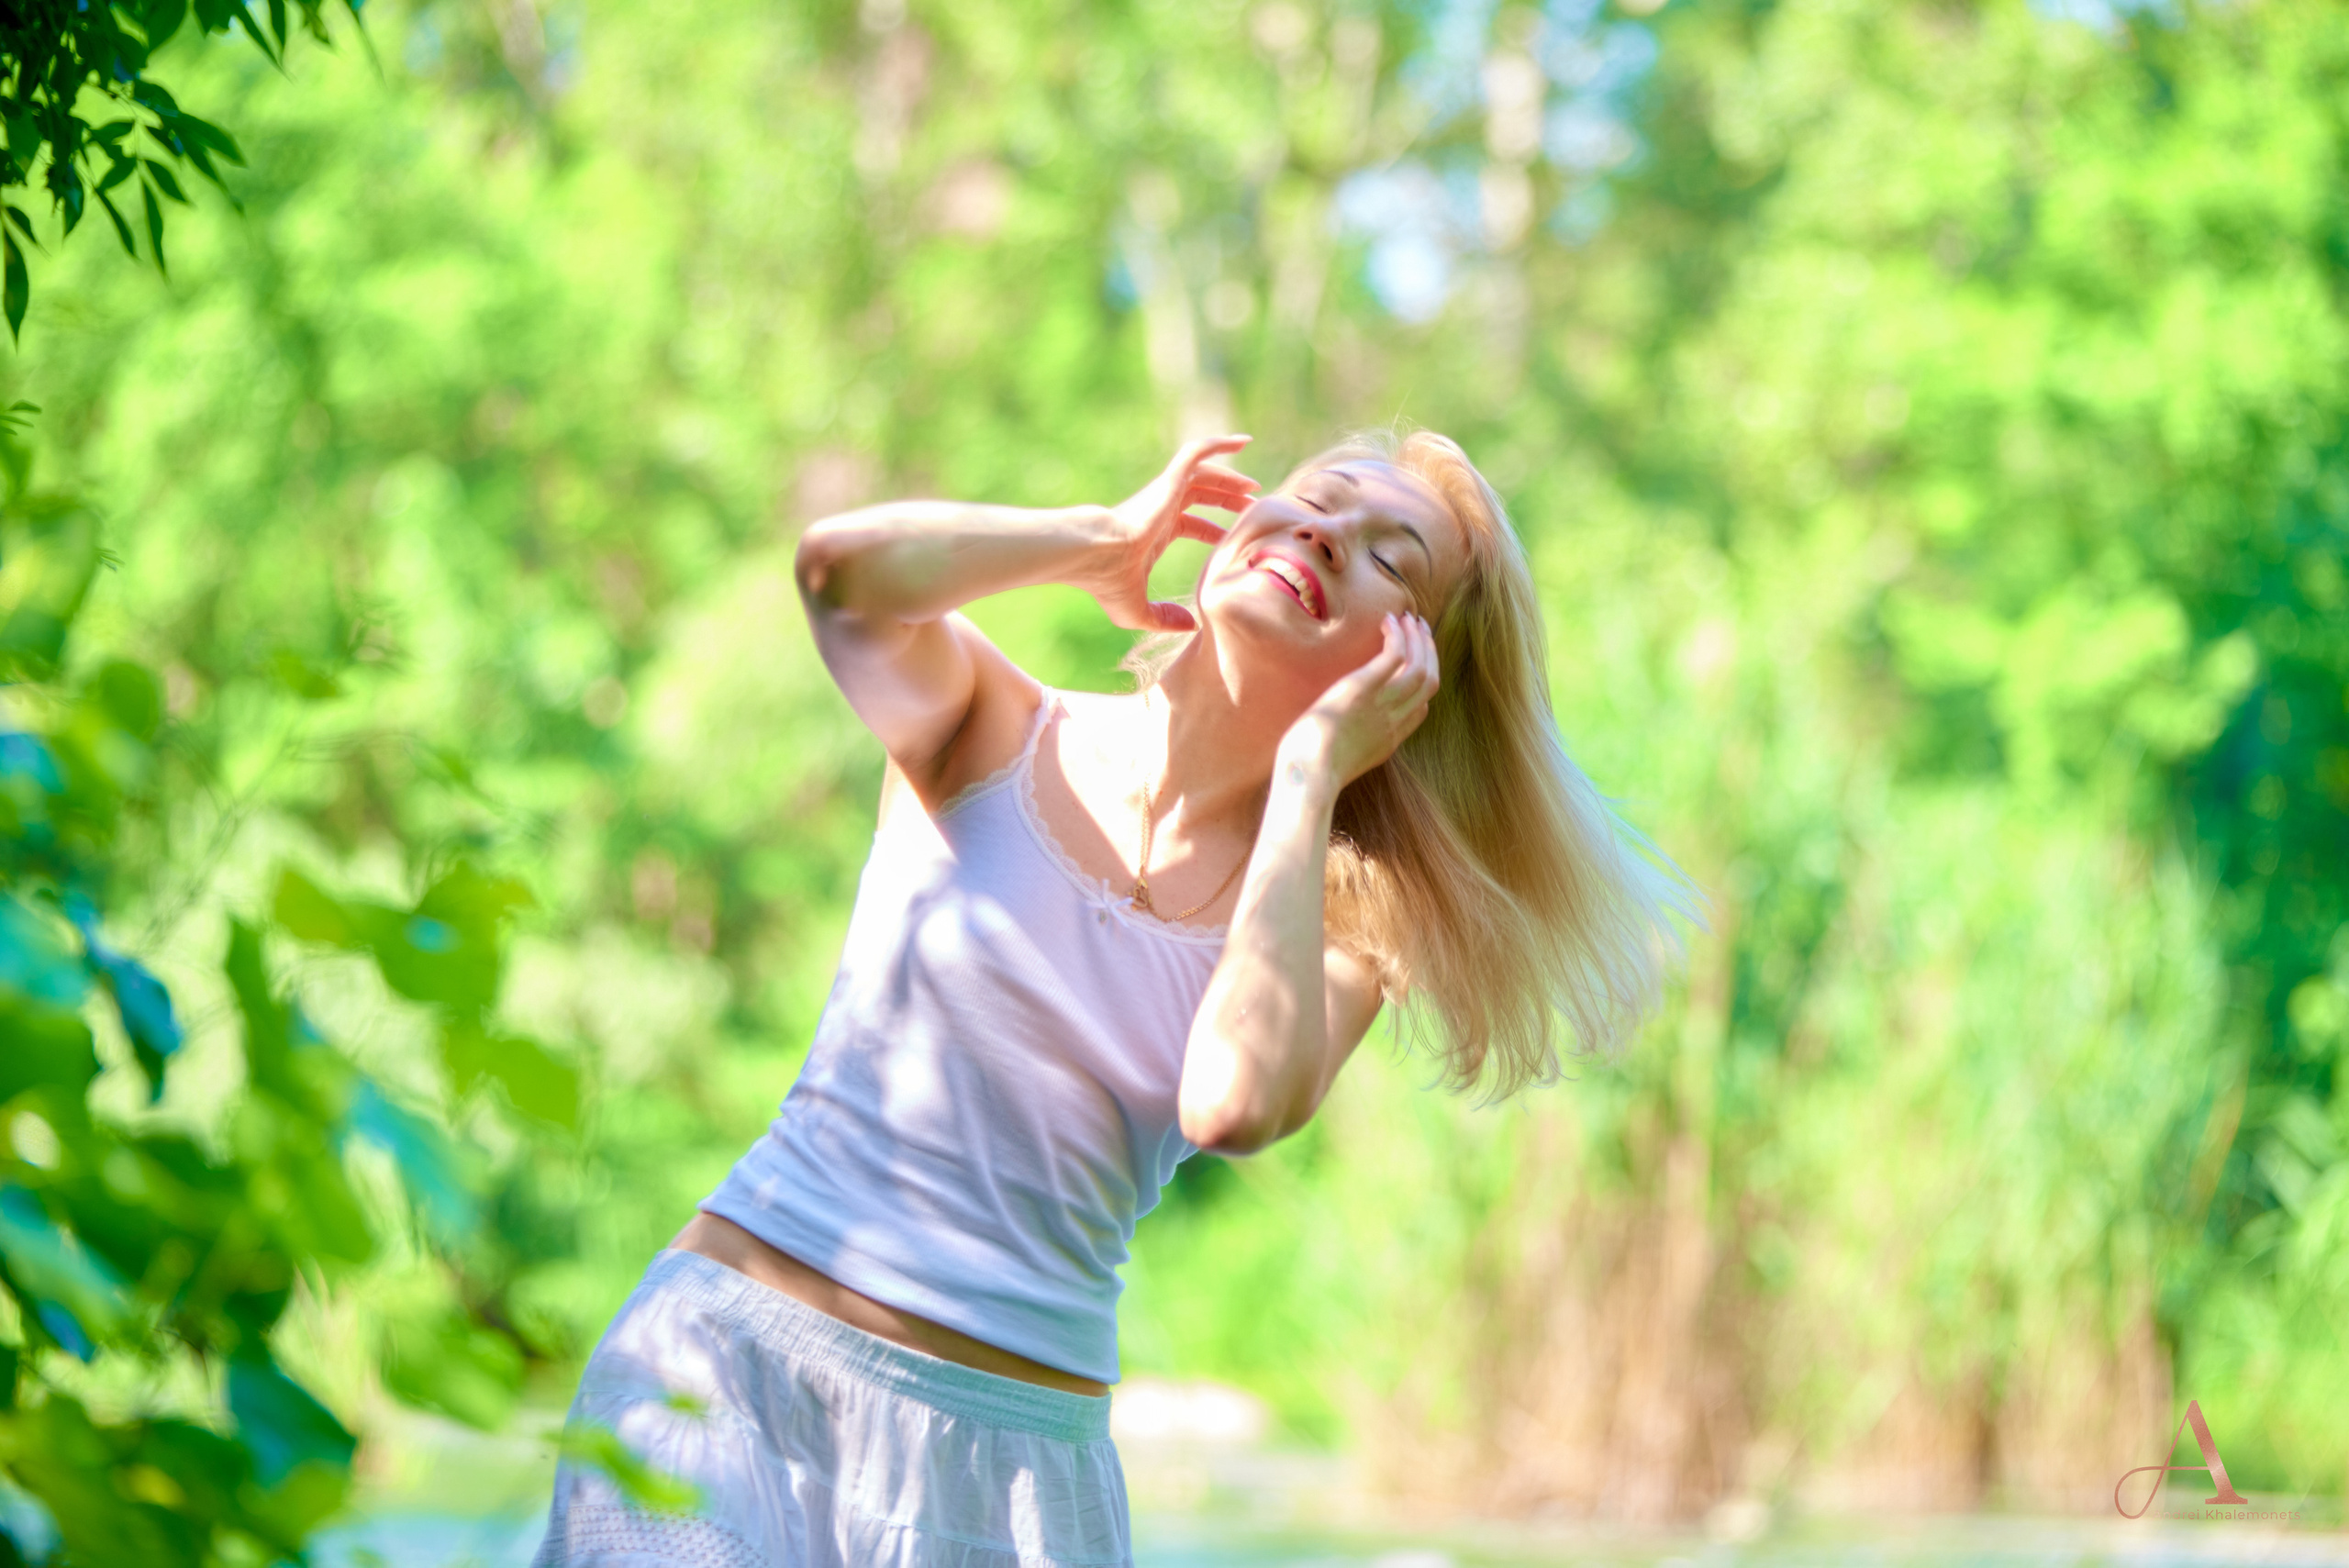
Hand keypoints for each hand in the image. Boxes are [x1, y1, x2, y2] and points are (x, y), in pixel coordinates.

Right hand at [1081, 435, 1258, 632]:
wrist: (1095, 555)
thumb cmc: (1108, 582)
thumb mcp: (1138, 611)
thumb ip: (1164, 619)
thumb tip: (1191, 626)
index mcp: (1155, 532)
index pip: (1191, 523)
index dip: (1214, 529)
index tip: (1236, 537)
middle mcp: (1161, 507)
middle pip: (1201, 495)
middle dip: (1228, 499)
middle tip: (1254, 505)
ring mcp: (1165, 491)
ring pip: (1204, 472)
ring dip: (1229, 476)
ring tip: (1254, 485)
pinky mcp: (1169, 480)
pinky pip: (1197, 452)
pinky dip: (1219, 443)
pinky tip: (1243, 441)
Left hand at [1286, 612, 1440, 788]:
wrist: (1310, 775)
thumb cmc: (1311, 771)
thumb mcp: (1338, 760)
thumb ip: (1346, 744)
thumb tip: (1331, 734)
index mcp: (1389, 741)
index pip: (1421, 709)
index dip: (1423, 683)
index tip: (1415, 662)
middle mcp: (1394, 721)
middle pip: (1429, 682)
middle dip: (1428, 653)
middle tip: (1421, 630)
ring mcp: (1383, 704)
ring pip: (1419, 665)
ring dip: (1417, 638)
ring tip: (1408, 617)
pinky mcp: (1365, 688)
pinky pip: (1395, 654)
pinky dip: (1397, 635)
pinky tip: (1387, 621)